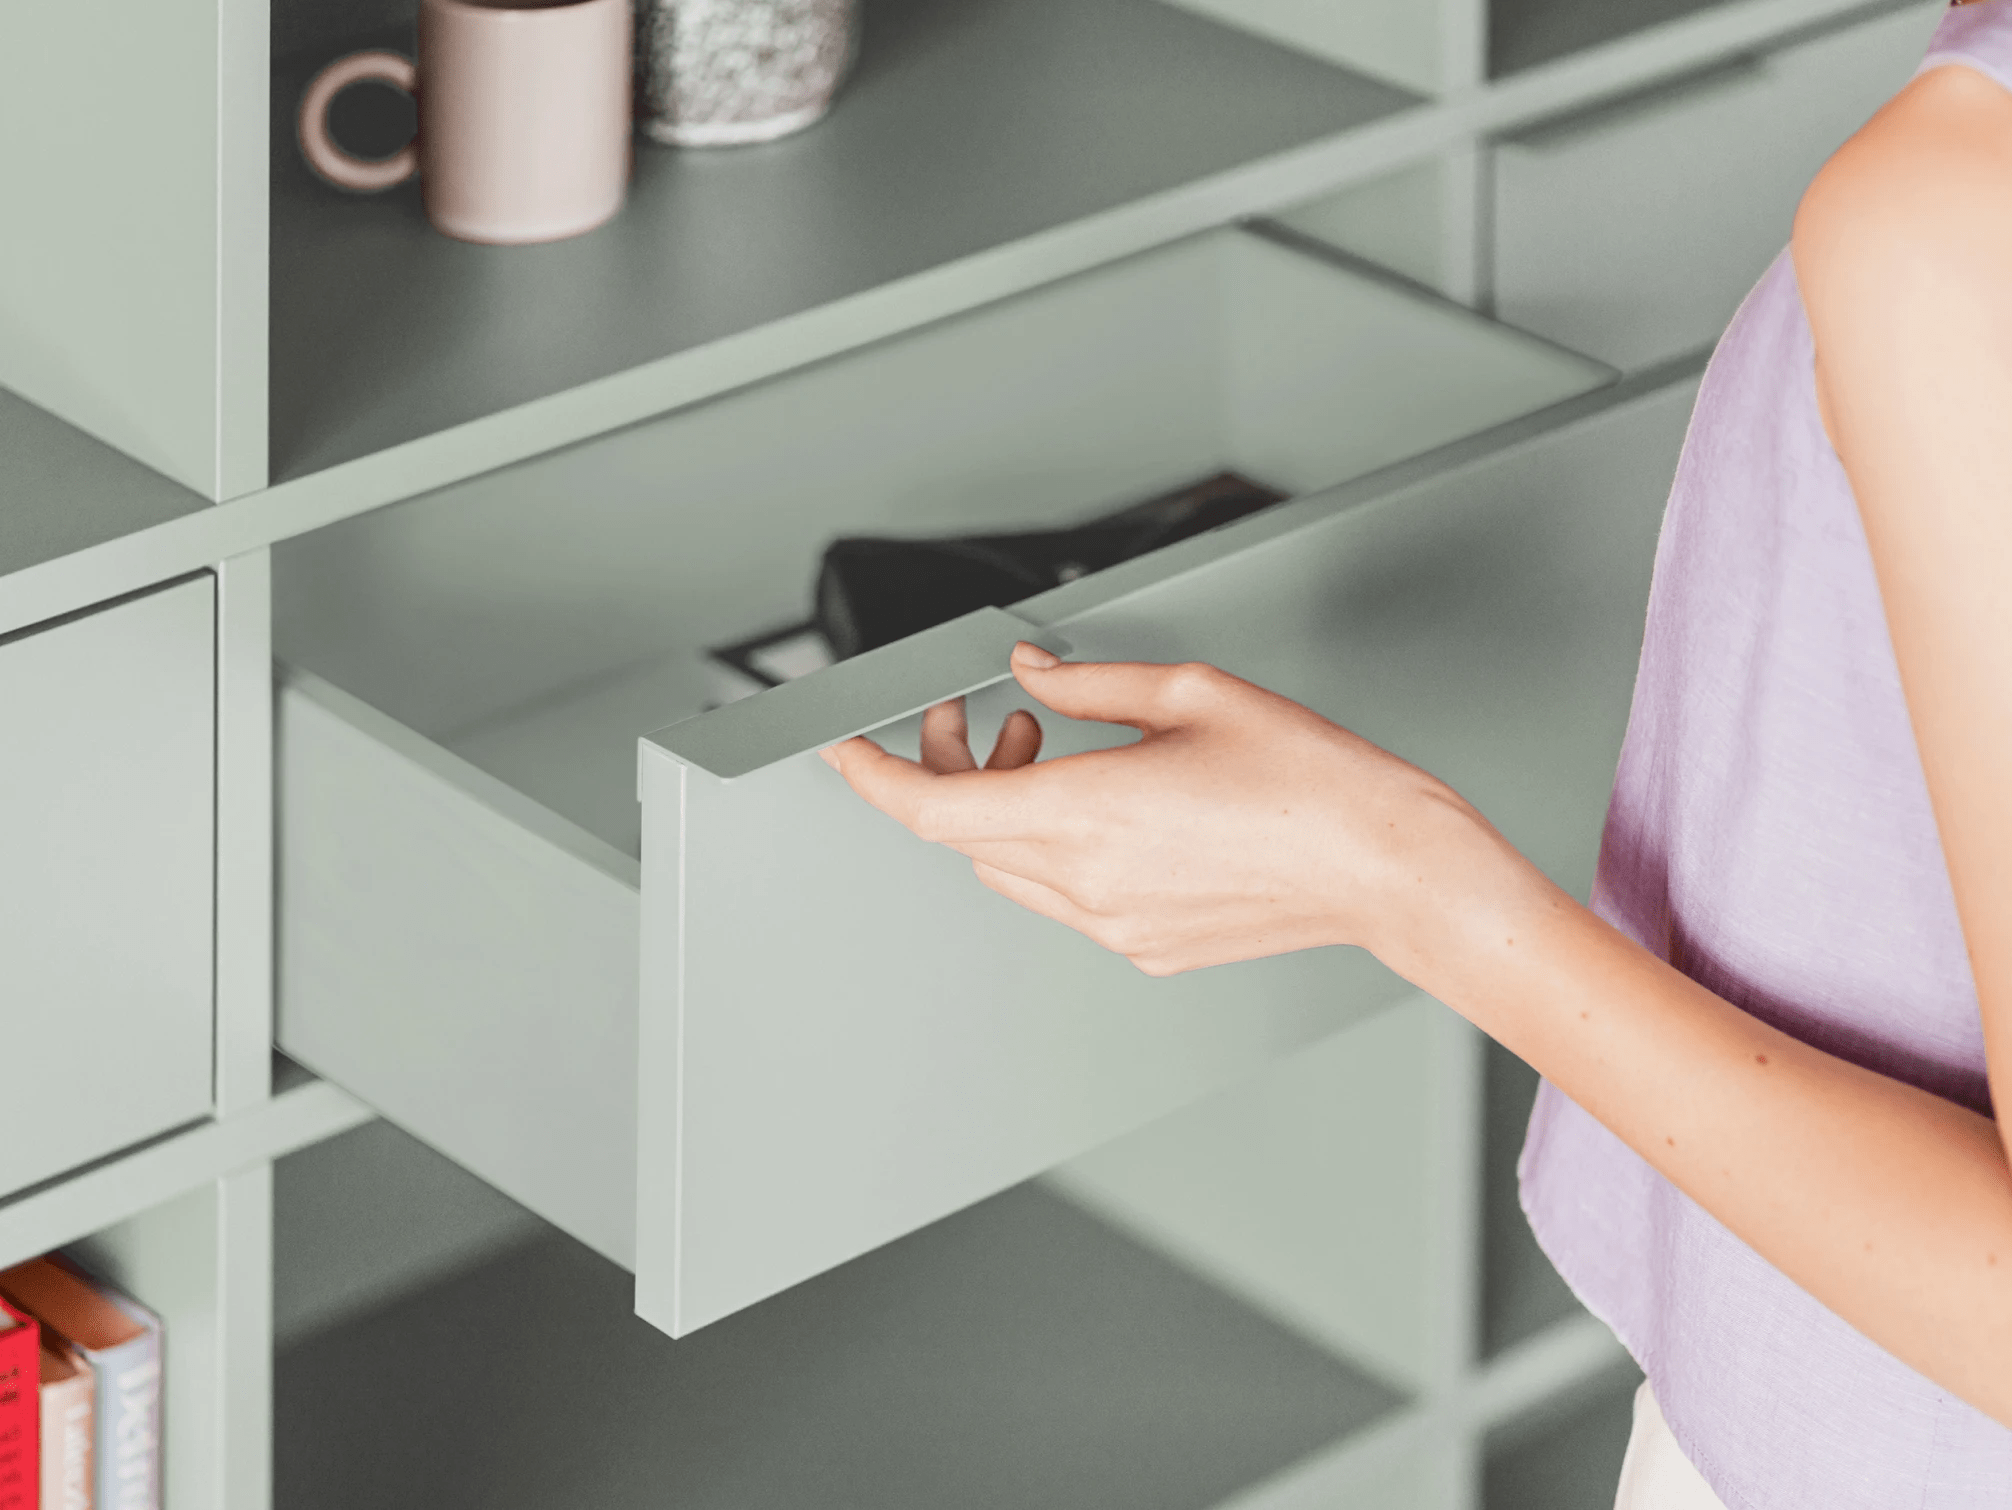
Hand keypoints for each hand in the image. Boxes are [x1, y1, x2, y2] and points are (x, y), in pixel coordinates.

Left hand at [821, 642, 1530, 978]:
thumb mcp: (1193, 695)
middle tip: (986, 717)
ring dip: (1004, 808)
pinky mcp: (1145, 948)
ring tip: (1054, 749)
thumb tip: (1034, 675)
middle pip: (965, 836)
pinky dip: (1053, 846)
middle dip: (952, 770)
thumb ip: (1092, 683)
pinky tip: (1105, 802)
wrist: (1389, 868)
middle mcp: (1089, 883)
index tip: (846, 748)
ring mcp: (1114, 927)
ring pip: (1007, 869)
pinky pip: (1063, 897)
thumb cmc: (1315, 783)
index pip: (934, 809)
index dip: (875, 777)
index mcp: (1090, 813)